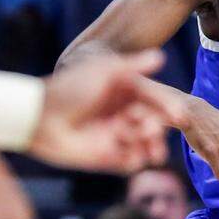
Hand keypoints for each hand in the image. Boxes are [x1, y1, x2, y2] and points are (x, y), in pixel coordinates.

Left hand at [29, 50, 184, 173]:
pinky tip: (136, 158)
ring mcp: (113, 136)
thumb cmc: (70, 88)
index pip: (152, 101)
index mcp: (123, 93)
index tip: (179, 115)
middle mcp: (121, 114)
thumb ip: (132, 66)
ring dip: (149, 145)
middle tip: (152, 129)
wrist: (40, 115)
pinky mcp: (104, 157)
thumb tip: (160, 56)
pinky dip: (135, 160)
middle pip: (150, 124)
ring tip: (149, 149)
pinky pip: (128, 161)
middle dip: (156, 129)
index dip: (166, 108)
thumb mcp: (103, 71)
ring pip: (142, 144)